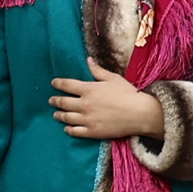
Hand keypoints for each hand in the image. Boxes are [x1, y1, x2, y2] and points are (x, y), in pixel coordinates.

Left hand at [50, 59, 164, 142]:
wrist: (140, 114)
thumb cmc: (128, 94)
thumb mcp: (113, 78)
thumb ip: (97, 70)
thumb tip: (88, 60)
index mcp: (88, 89)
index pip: (66, 85)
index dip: (58, 83)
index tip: (53, 83)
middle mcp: (84, 104)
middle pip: (62, 102)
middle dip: (55, 100)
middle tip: (51, 100)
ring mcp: (87, 119)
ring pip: (66, 117)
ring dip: (59, 115)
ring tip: (56, 114)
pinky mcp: (92, 131)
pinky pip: (74, 131)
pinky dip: (68, 129)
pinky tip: (67, 128)